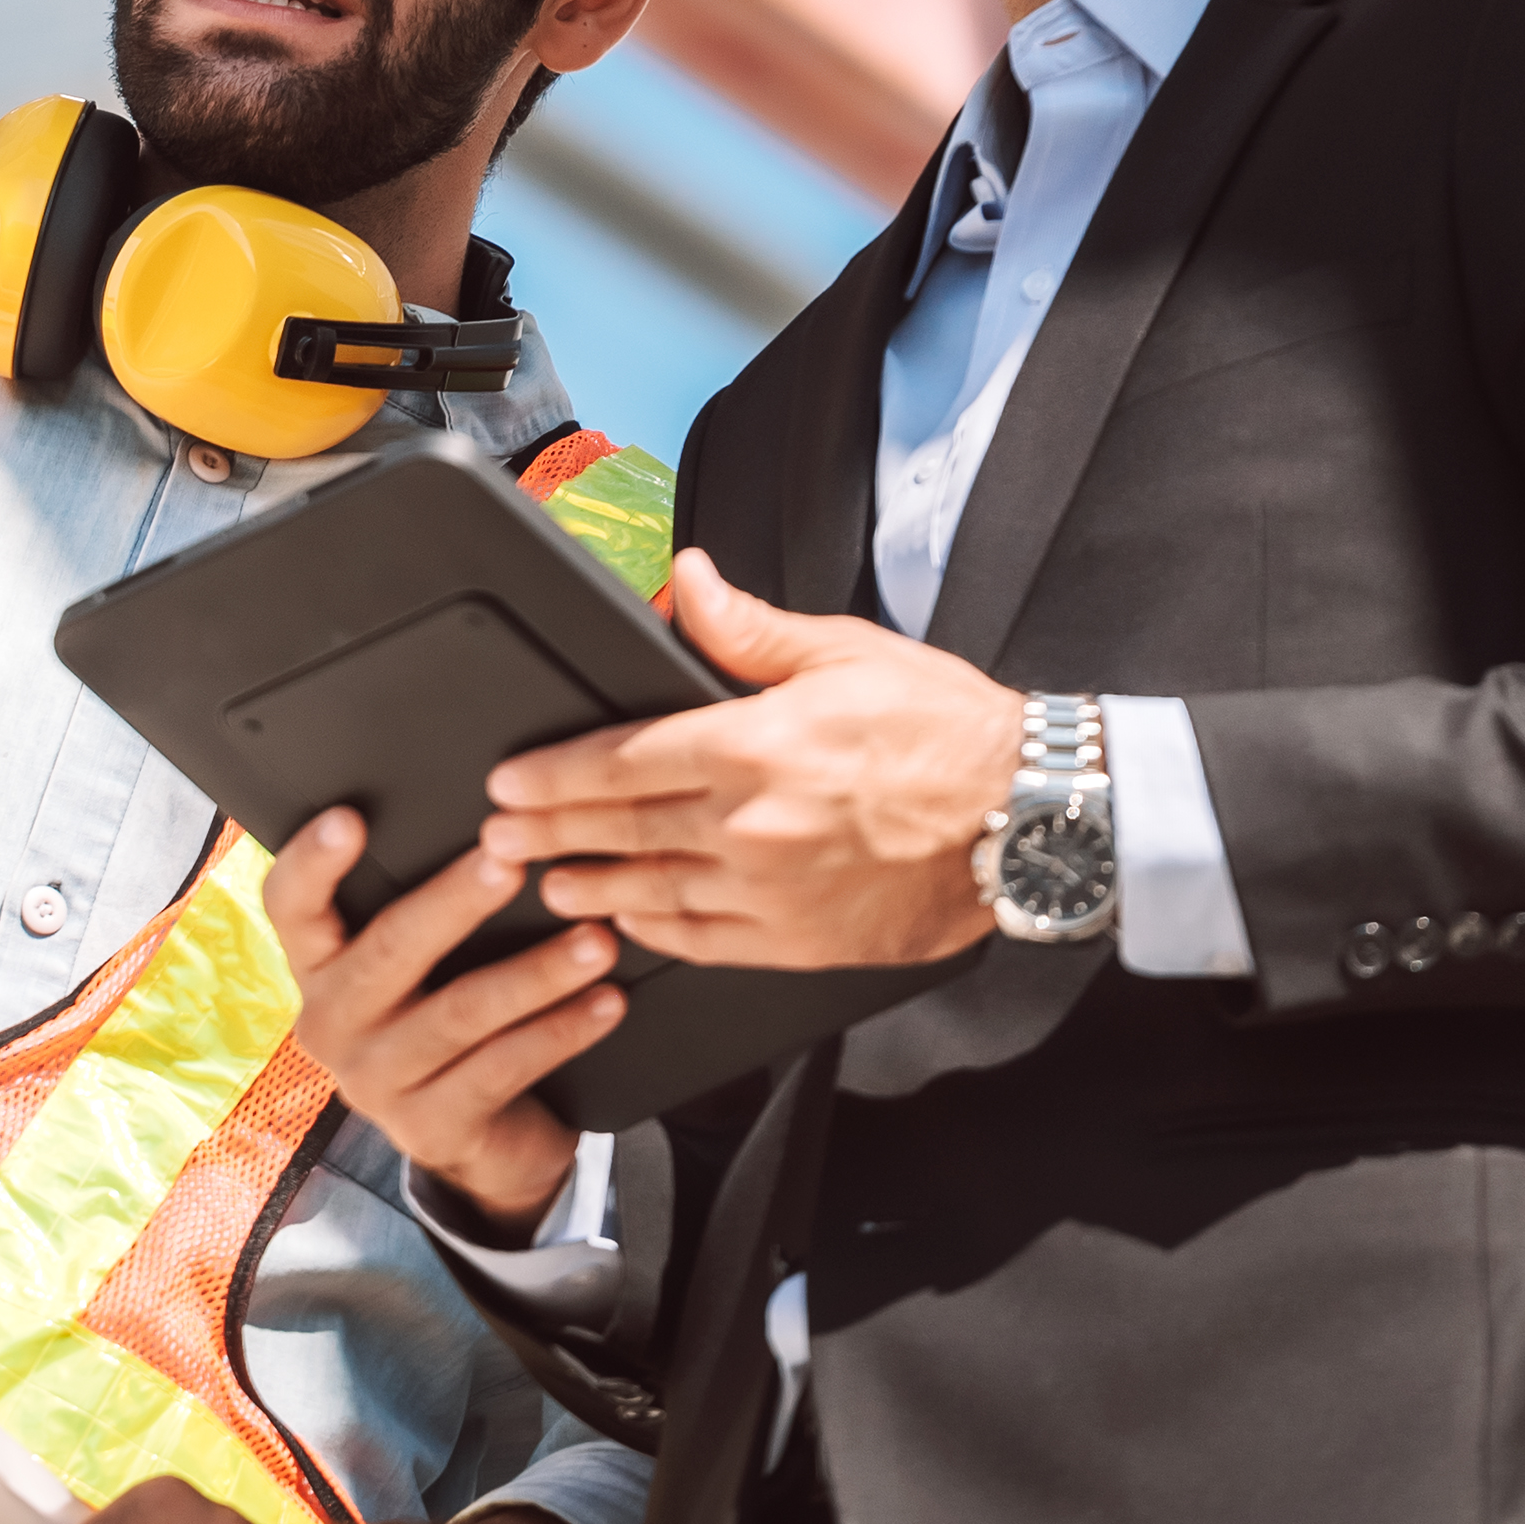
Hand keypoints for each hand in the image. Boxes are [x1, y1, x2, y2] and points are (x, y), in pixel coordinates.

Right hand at [263, 810, 613, 1224]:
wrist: (479, 1143)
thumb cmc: (450, 1020)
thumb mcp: (420, 970)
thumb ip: (426, 910)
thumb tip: (496, 824)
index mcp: (319, 967)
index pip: (290, 906)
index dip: (311, 862)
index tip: (350, 818)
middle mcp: (331, 1023)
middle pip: (388, 949)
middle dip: (455, 901)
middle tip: (512, 860)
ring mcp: (375, 1082)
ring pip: (460, 1012)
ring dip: (537, 971)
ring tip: (596, 939)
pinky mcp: (429, 1127)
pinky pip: (502, 1067)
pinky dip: (561, 1030)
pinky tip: (606, 1002)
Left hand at [478, 552, 1018, 969]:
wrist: (1029, 820)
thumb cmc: (946, 731)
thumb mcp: (846, 652)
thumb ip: (749, 628)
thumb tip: (683, 580)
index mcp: (755, 747)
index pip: (622, 762)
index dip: (554, 775)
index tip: (509, 781)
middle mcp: (751, 827)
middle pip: (619, 832)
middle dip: (546, 834)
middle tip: (494, 839)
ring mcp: (772, 894)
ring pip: (651, 895)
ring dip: (589, 888)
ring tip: (546, 884)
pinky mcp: (800, 943)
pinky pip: (704, 943)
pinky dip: (656, 934)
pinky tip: (629, 926)